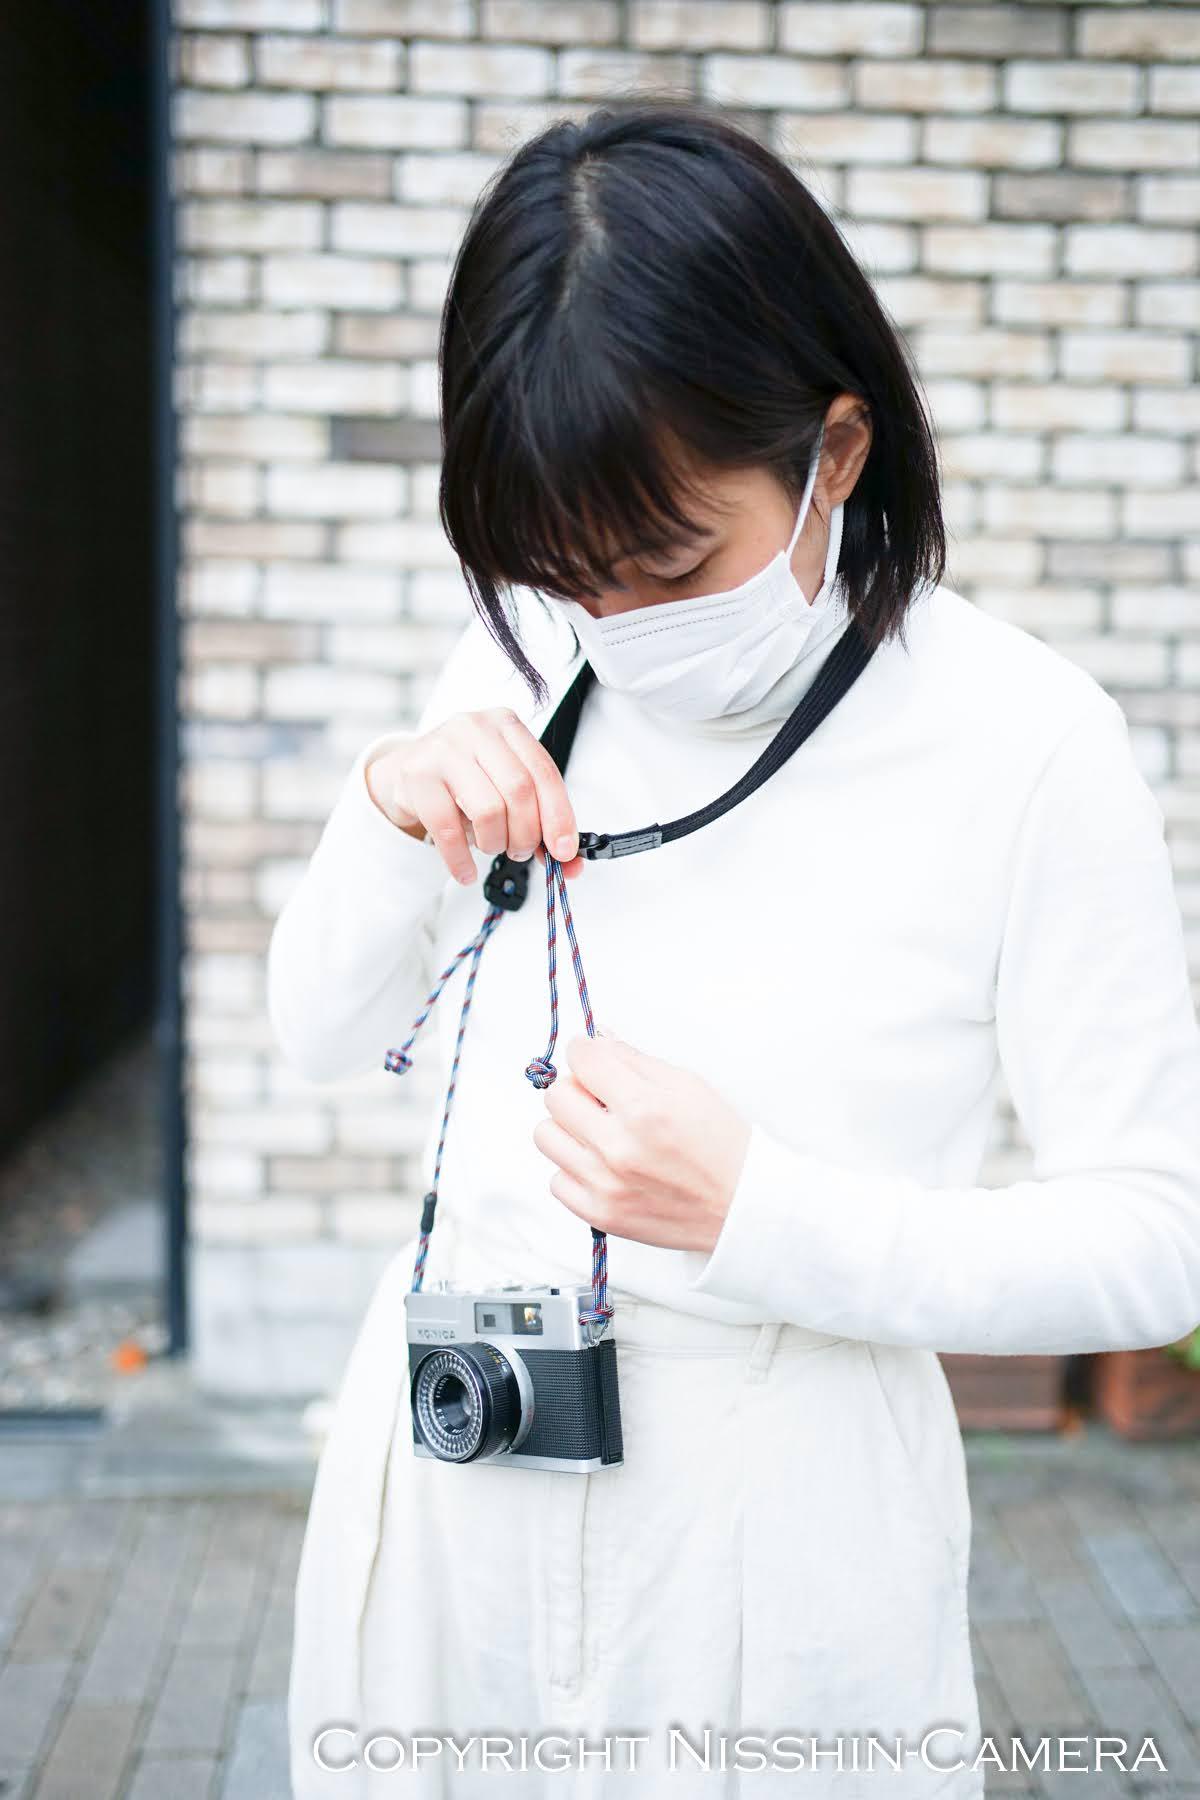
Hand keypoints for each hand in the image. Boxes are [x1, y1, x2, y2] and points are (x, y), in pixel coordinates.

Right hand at [365, 707, 583, 885]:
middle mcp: (476, 729)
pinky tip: (466, 871)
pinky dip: (461, 860)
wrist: (409, 770)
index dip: (559, 817)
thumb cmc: (467, 780)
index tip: (563, 852)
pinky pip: (447, 830)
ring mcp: (443, 749)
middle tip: (519, 850)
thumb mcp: (505, 787)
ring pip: (488, 810)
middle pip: (519, 792)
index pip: (544, 773)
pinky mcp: (416, 775)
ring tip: (491, 846)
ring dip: (495, 843)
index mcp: (507, 725)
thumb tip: (571, 865)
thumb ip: (540, 820)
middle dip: (526, 834)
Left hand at [530, 1031, 751, 1255]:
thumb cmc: (721, 1143)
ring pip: (546, 1136)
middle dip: (576, 1088)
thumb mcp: (687, 1085)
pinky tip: (604, 1167)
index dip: (586, 1052)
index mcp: (644, 1106)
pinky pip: (556, 1180)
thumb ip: (633, 1060)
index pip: (580, 1058)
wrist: (742, 1205)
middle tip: (601, 1098)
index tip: (594, 1059)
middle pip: (556, 1095)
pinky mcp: (600, 1214)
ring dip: (569, 1129)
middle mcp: (618, 1146)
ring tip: (599, 1134)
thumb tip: (596, 1040)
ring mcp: (605, 1184)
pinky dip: (575, 1170)